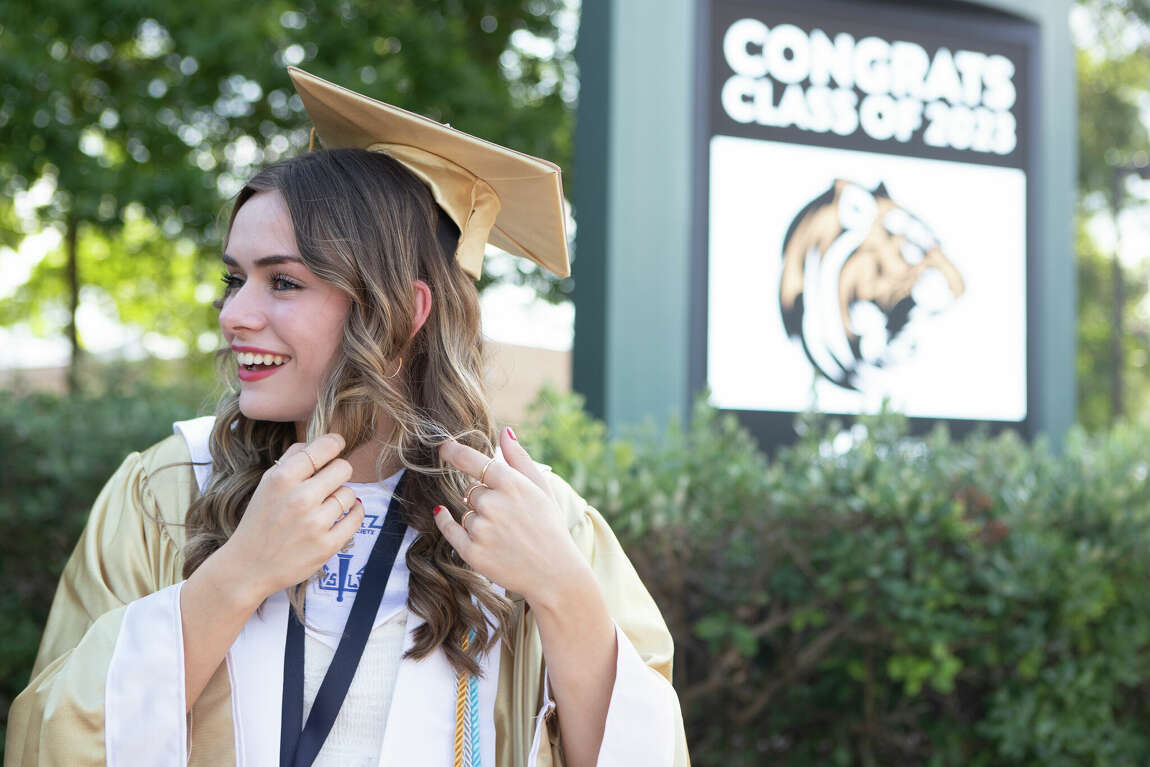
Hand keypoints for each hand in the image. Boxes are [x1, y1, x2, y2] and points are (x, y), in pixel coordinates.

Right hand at [219, 433, 364, 603]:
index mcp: (282, 479)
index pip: (325, 447)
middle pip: (343, 467)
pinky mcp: (327, 545)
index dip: (335, 443)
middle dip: (338, 472)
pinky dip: (353, 513)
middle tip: (327, 482)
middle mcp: (300, 498)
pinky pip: (356, 516)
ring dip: (340, 497)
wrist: (248, 567)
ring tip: (324, 506)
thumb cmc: (260, 521)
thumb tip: (319, 442)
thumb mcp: (267, 483)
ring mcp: (315, 523)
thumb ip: (292, 459)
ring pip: (349, 493)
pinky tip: (342, 514)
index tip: (337, 445)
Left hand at [433, 427, 590, 607]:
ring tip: (503, 534)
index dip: (454, 452)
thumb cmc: (549, 527)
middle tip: (508, 516)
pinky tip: (442, 513)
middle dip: (483, 499)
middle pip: (471, 491)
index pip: (473, 460)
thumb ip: (520, 458)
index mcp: (511, 484)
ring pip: (465, 512)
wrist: (555, 574)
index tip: (443, 447)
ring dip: (477, 518)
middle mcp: (493, 504)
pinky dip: (444, 520)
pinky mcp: (472, 552)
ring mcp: (481, 530)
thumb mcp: (541, 488)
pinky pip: (449, 529)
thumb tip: (504, 431)